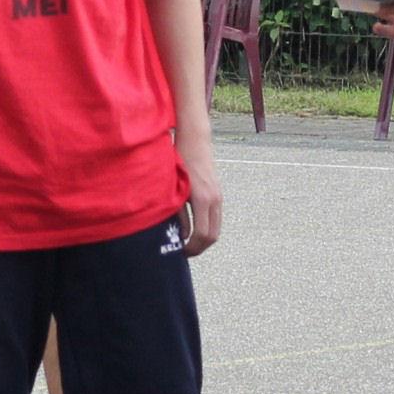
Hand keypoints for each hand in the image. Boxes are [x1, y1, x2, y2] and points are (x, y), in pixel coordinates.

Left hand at [176, 140, 223, 255]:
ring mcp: (219, 197)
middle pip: (213, 236)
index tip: (180, 251)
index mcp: (202, 199)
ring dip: (204, 239)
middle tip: (184, 252)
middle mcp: (214, 200)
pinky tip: (193, 228)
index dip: (192, 248)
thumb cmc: (180, 161)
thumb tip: (181, 235)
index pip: (202, 235)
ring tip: (187, 242)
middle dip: (199, 248)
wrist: (195, 141)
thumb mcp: (174, 189)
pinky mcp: (218, 194)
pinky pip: (216, 219)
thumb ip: (177, 213)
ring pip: (216, 228)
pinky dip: (207, 228)